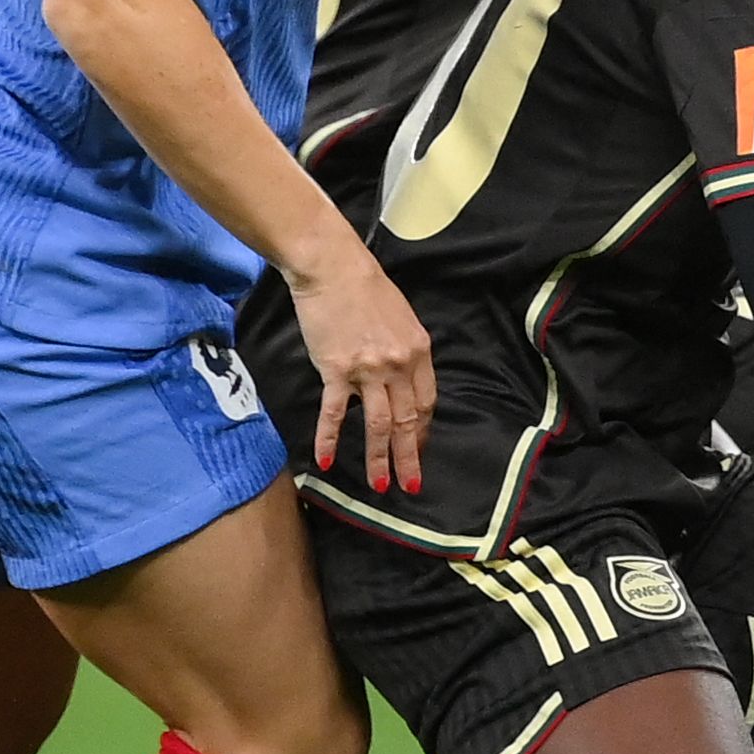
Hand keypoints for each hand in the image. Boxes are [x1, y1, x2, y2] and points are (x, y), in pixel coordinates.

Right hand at [288, 242, 434, 495]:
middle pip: (408, 420)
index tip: (419, 449)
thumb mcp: (401, 319)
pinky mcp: (336, 370)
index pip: (426, 402)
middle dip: (410, 457)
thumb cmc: (366, 289)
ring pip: (378, 424)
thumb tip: (402, 381)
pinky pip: (334, 413)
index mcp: (419, 352)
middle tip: (411, 485)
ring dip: (380, 459)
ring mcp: (368, 370)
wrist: (332, 267)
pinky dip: (329, 439)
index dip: (423, 431)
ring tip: (381, 486)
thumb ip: (406, 352)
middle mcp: (398, 364)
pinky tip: (327, 463)